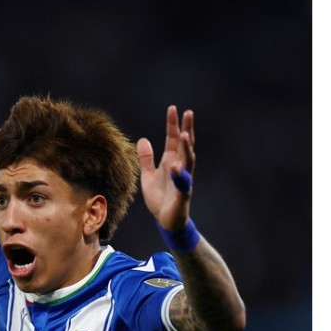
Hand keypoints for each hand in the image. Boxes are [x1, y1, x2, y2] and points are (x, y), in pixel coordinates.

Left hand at [137, 105, 195, 230]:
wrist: (165, 221)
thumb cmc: (159, 198)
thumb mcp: (148, 176)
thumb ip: (146, 158)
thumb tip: (142, 139)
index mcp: (171, 162)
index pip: (173, 139)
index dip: (173, 124)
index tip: (173, 108)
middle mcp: (179, 168)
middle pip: (185, 145)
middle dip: (187, 129)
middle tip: (188, 113)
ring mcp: (183, 180)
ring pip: (188, 161)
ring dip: (186, 148)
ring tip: (184, 135)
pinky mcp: (182, 195)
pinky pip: (183, 184)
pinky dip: (180, 176)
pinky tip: (176, 167)